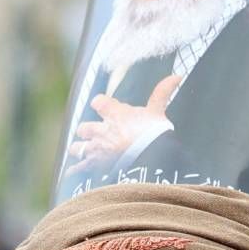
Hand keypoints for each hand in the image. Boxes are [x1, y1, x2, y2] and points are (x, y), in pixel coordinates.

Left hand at [63, 75, 179, 173]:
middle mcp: (101, 130)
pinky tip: (72, 173)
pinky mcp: (94, 166)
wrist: (149, 160)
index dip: (100, 104)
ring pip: (77, 148)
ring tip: (86, 152)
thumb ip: (162, 93)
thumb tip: (177, 76)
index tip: (103, 106)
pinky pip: (78, 169)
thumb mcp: (158, 111)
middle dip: (88, 131)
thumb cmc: (154, 133)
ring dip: (80, 149)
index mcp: (114, 114)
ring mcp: (96, 149)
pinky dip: (74, 172)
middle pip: (83, 127)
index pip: (98, 102)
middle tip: (97, 135)